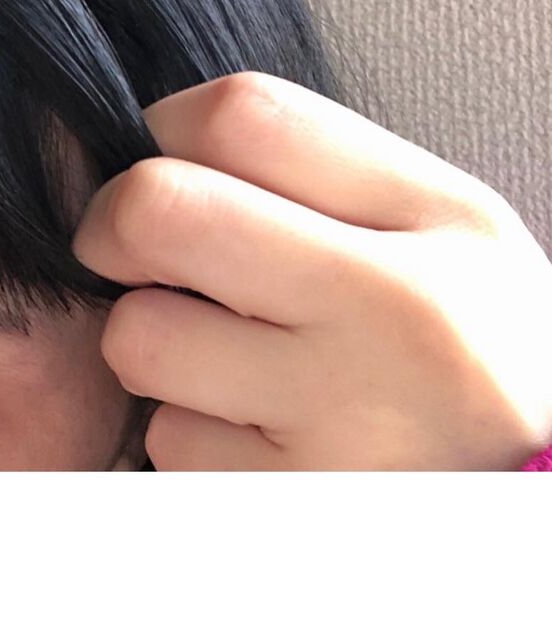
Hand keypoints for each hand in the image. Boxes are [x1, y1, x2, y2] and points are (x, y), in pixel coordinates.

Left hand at [71, 72, 551, 469]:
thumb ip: (317, 170)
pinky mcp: (296, 506)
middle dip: (114, 222)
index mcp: (440, 220)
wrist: (545, 493)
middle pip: (160, 210)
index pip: (244, 115)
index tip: (169, 160)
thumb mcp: (443, 233)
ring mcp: (346, 420)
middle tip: (131, 247)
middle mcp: (395, 315)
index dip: (169, 126)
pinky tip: (257, 434)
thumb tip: (161, 137)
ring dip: (156, 341)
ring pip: (140, 337)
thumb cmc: (469, 345)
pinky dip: (191, 432)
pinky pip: (168, 441)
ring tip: (226, 358)